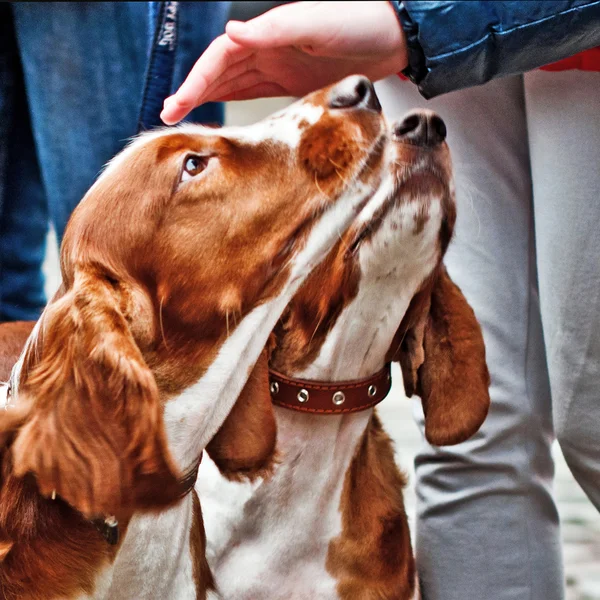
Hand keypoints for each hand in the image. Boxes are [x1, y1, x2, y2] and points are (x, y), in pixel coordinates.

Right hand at [160, 1, 406, 123]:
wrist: (393, 38)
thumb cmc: (359, 23)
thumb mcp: (313, 23)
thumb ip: (272, 30)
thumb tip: (231, 33)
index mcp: (267, 35)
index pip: (220, 59)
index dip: (195, 81)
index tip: (175, 104)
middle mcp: (268, 50)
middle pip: (220, 71)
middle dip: (192, 92)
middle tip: (167, 116)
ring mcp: (279, 67)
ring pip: (233, 83)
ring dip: (208, 98)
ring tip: (183, 116)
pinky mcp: (294, 84)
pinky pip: (256, 93)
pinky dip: (235, 102)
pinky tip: (223, 112)